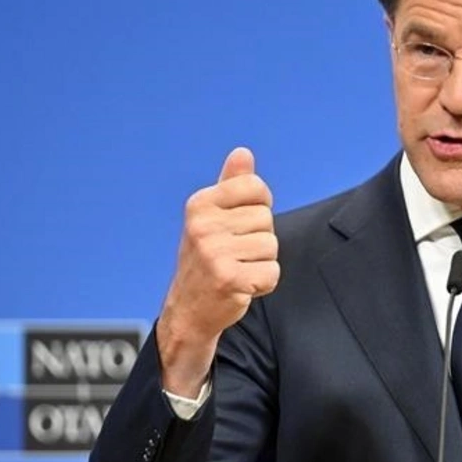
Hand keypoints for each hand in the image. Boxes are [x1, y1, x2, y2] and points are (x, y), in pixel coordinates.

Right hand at [156, 147, 278, 396]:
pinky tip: (241, 286)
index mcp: (200, 205)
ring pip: (271, 246)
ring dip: (261, 262)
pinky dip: (263, 283)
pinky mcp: (228, 279)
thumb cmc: (208, 256)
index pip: (256, 188)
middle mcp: (202, 226)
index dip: (260, 206)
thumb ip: (231, 184)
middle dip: (259, 238)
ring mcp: (213, 253)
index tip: (241, 223)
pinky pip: (272, 273)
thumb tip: (243, 152)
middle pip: (267, 219)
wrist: (189, 309)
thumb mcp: (213, 216)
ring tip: (237, 268)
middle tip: (234, 253)